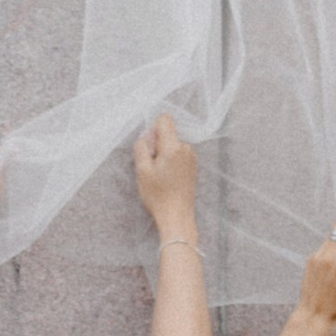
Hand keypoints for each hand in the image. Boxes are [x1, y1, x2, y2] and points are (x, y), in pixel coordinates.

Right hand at [135, 114, 198, 242]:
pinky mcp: (192, 166)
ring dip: (163, 154)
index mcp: (174, 146)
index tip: (149, 146)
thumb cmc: (158, 195)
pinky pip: (178, 154)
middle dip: (156, 144)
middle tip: (152, 167)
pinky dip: (170, 161)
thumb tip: (146, 135)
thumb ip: (142, 147)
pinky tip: (167, 178)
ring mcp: (191, 157)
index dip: (153, 129)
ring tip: (159, 175)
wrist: (177, 216)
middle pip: (168, 133)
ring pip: (172, 145)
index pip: (165, 119)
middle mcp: (186, 148)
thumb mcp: (142, 170)